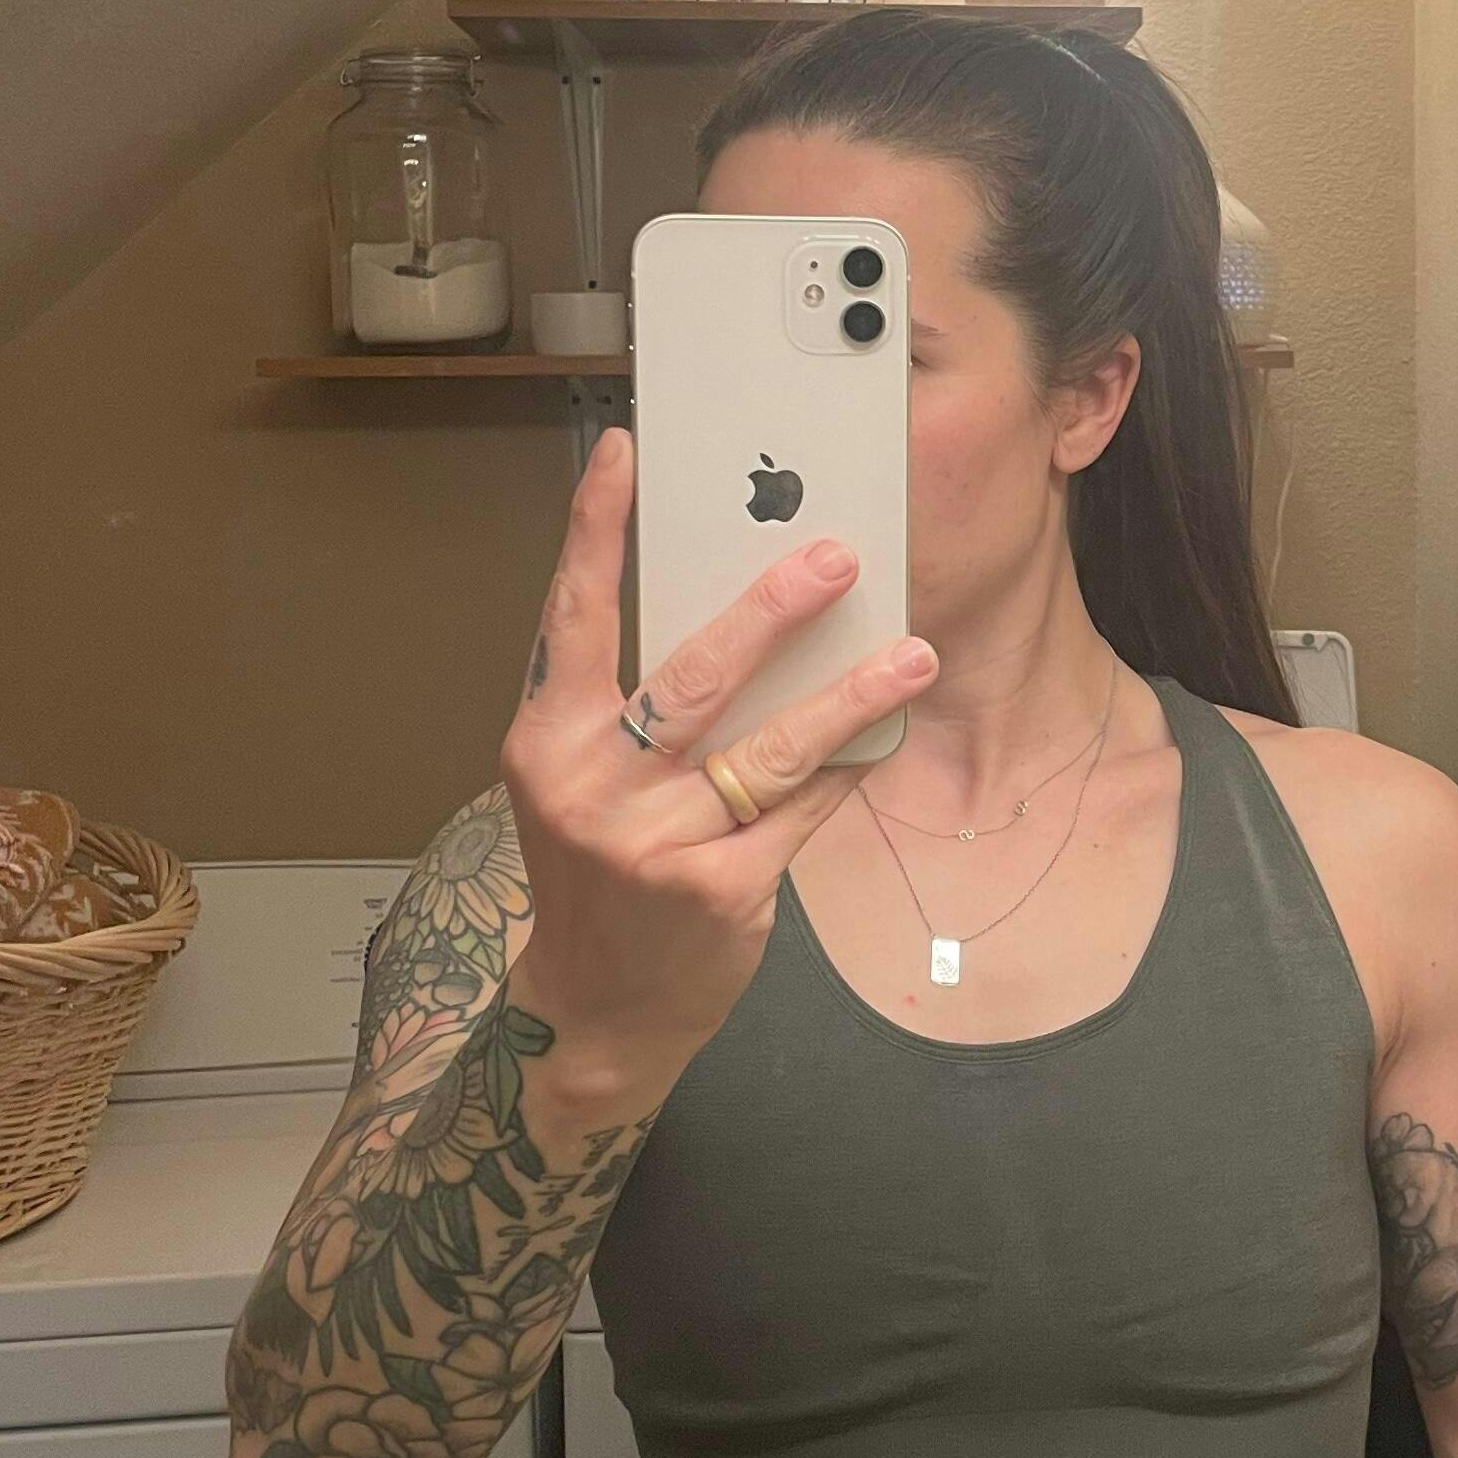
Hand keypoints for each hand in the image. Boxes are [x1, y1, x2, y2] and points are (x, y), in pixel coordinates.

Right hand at [500, 430, 934, 1121]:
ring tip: (911, 652)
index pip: (573, 615)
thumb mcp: (583, 783)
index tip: (624, 450)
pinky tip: (887, 735)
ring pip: (771, 748)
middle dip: (771, 609)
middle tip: (836, 556)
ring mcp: (656, 844)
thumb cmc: (599, 873)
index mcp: (546, 740)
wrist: (596, 1006)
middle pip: (692, 675)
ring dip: (850, 693)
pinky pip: (803, 812)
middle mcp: (592, 786)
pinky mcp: (719, 890)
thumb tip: (737, 615)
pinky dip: (848, 768)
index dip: (596, 529)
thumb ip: (631, 708)